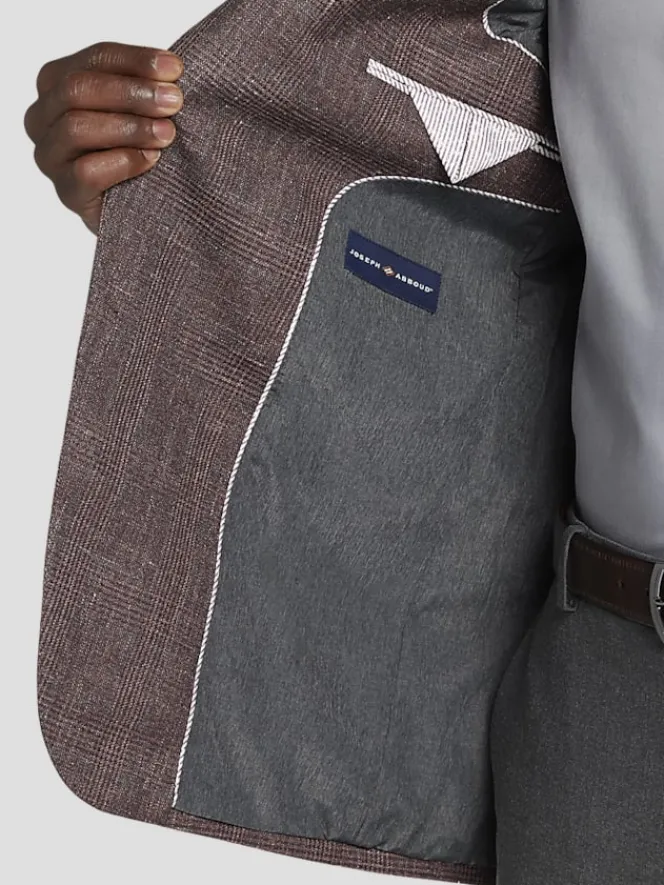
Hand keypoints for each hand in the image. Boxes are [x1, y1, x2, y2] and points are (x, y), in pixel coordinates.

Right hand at [24, 42, 183, 233]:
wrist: (143, 206)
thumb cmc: (141, 148)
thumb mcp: (141, 109)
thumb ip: (144, 85)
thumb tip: (173, 69)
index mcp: (58, 83)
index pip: (94, 59)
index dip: (136, 61)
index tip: (175, 69)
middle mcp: (43, 117)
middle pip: (77, 89)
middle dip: (132, 93)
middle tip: (174, 102)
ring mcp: (50, 156)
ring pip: (76, 128)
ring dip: (129, 127)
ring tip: (167, 134)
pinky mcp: (66, 192)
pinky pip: (86, 171)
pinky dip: (124, 162)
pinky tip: (151, 161)